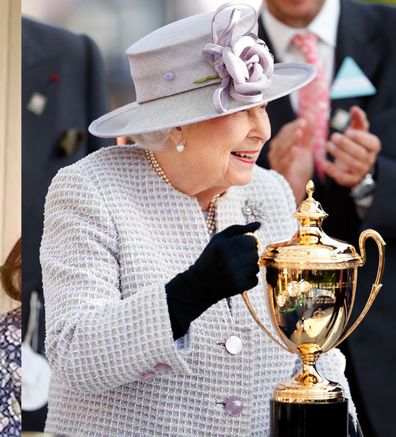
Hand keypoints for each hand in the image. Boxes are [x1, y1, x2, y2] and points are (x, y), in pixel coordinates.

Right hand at [165, 222, 260, 338]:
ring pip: (256, 266)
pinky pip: (254, 279)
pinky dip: (247, 278)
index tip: (236, 246)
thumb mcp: (219, 238)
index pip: (253, 239)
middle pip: (255, 253)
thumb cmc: (210, 257)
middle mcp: (235, 260)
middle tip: (233, 258)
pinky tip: (234, 277)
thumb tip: (258, 224)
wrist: (201, 283)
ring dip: (248, 266)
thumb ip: (239, 229)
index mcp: (228, 245)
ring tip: (233, 268)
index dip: (246, 241)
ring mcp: (239, 275)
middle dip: (248, 254)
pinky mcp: (243, 286)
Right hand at [268, 117, 314, 202]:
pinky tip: (296, 150)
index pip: (285, 132)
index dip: (295, 124)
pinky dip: (290, 156)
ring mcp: (277, 163)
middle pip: (283, 139)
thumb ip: (308, 134)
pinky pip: (284, 163)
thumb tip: (312, 115)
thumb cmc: (298, 168)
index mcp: (279, 145)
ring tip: (299, 132)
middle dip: (293, 129)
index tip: (306, 118)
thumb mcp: (305, 149)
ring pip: (282, 150)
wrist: (296, 188)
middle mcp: (275, 153)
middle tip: (303, 122)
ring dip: (291, 140)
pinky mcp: (281, 173)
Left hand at [320, 106, 380, 186]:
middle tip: (333, 137)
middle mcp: (369, 159)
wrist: (353, 166)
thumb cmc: (355, 144)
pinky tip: (322, 161)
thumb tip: (354, 109)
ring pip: (351, 164)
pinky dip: (331, 169)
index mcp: (373, 147)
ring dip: (338, 154)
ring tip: (327, 145)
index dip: (360, 137)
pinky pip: (341, 176)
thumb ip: (357, 120)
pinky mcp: (349, 180)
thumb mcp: (357, 132)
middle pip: (359, 153)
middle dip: (346, 144)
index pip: (371, 143)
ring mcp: (360, 171)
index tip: (348, 131)